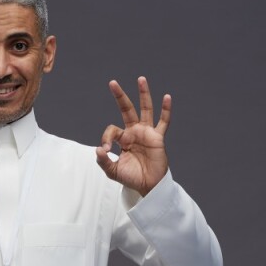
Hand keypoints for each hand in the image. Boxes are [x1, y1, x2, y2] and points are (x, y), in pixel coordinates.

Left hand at [95, 77, 169, 195]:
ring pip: (146, 109)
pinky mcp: (158, 138)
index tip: (106, 151)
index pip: (112, 130)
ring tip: (141, 79)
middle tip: (112, 83)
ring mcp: (147, 133)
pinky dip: (166, 110)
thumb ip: (103, 161)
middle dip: (120, 96)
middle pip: (127, 109)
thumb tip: (99, 149)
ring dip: (143, 94)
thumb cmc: (131, 178)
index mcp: (123, 139)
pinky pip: (163, 121)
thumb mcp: (113, 171)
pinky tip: (167, 97)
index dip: (106, 138)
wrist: (148, 186)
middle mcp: (134, 132)